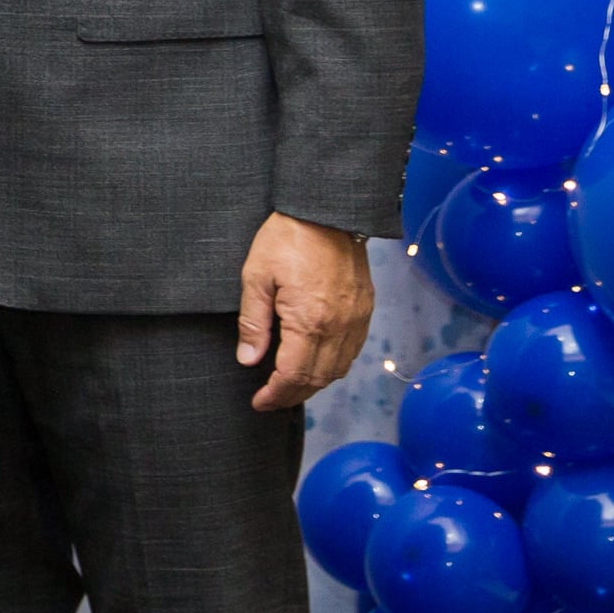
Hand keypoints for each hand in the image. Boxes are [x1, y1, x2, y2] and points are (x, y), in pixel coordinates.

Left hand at [239, 211, 374, 410]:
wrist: (327, 211)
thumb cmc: (287, 239)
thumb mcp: (256, 277)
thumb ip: (253, 323)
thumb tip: (248, 360)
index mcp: (309, 320)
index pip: (293, 375)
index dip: (275, 394)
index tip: (259, 402)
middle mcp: (339, 326)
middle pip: (318, 379)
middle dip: (292, 395)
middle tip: (270, 400)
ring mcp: (356, 319)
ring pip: (338, 369)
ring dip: (314, 384)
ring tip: (290, 386)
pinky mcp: (365, 309)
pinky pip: (352, 351)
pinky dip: (333, 366)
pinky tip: (316, 363)